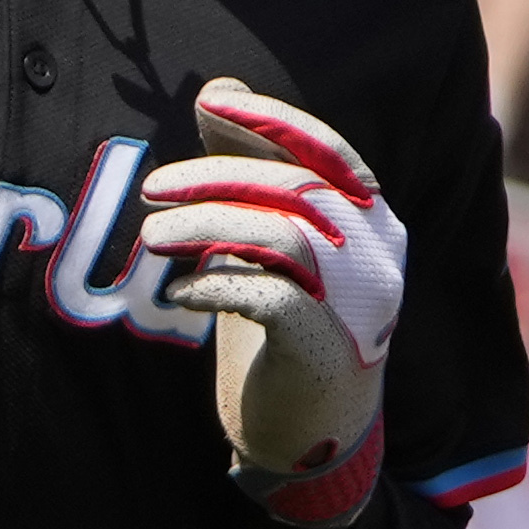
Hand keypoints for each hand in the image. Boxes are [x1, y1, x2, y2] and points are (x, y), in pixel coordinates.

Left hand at [139, 75, 403, 510]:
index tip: (210, 102)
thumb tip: (217, 92)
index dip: (271, 120)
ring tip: (152, 238)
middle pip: (295, 189)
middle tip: (152, 191)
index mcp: (370, 222)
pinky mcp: (325, 347)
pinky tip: (180, 291)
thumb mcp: (270, 244)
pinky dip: (216, 283)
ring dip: (206, 226)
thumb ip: (253, 174)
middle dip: (214, 178)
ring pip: (281, 234)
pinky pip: (269, 295)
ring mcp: (358, 303)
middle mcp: (377, 255)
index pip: (327, 152)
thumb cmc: (287, 327)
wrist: (310, 436)